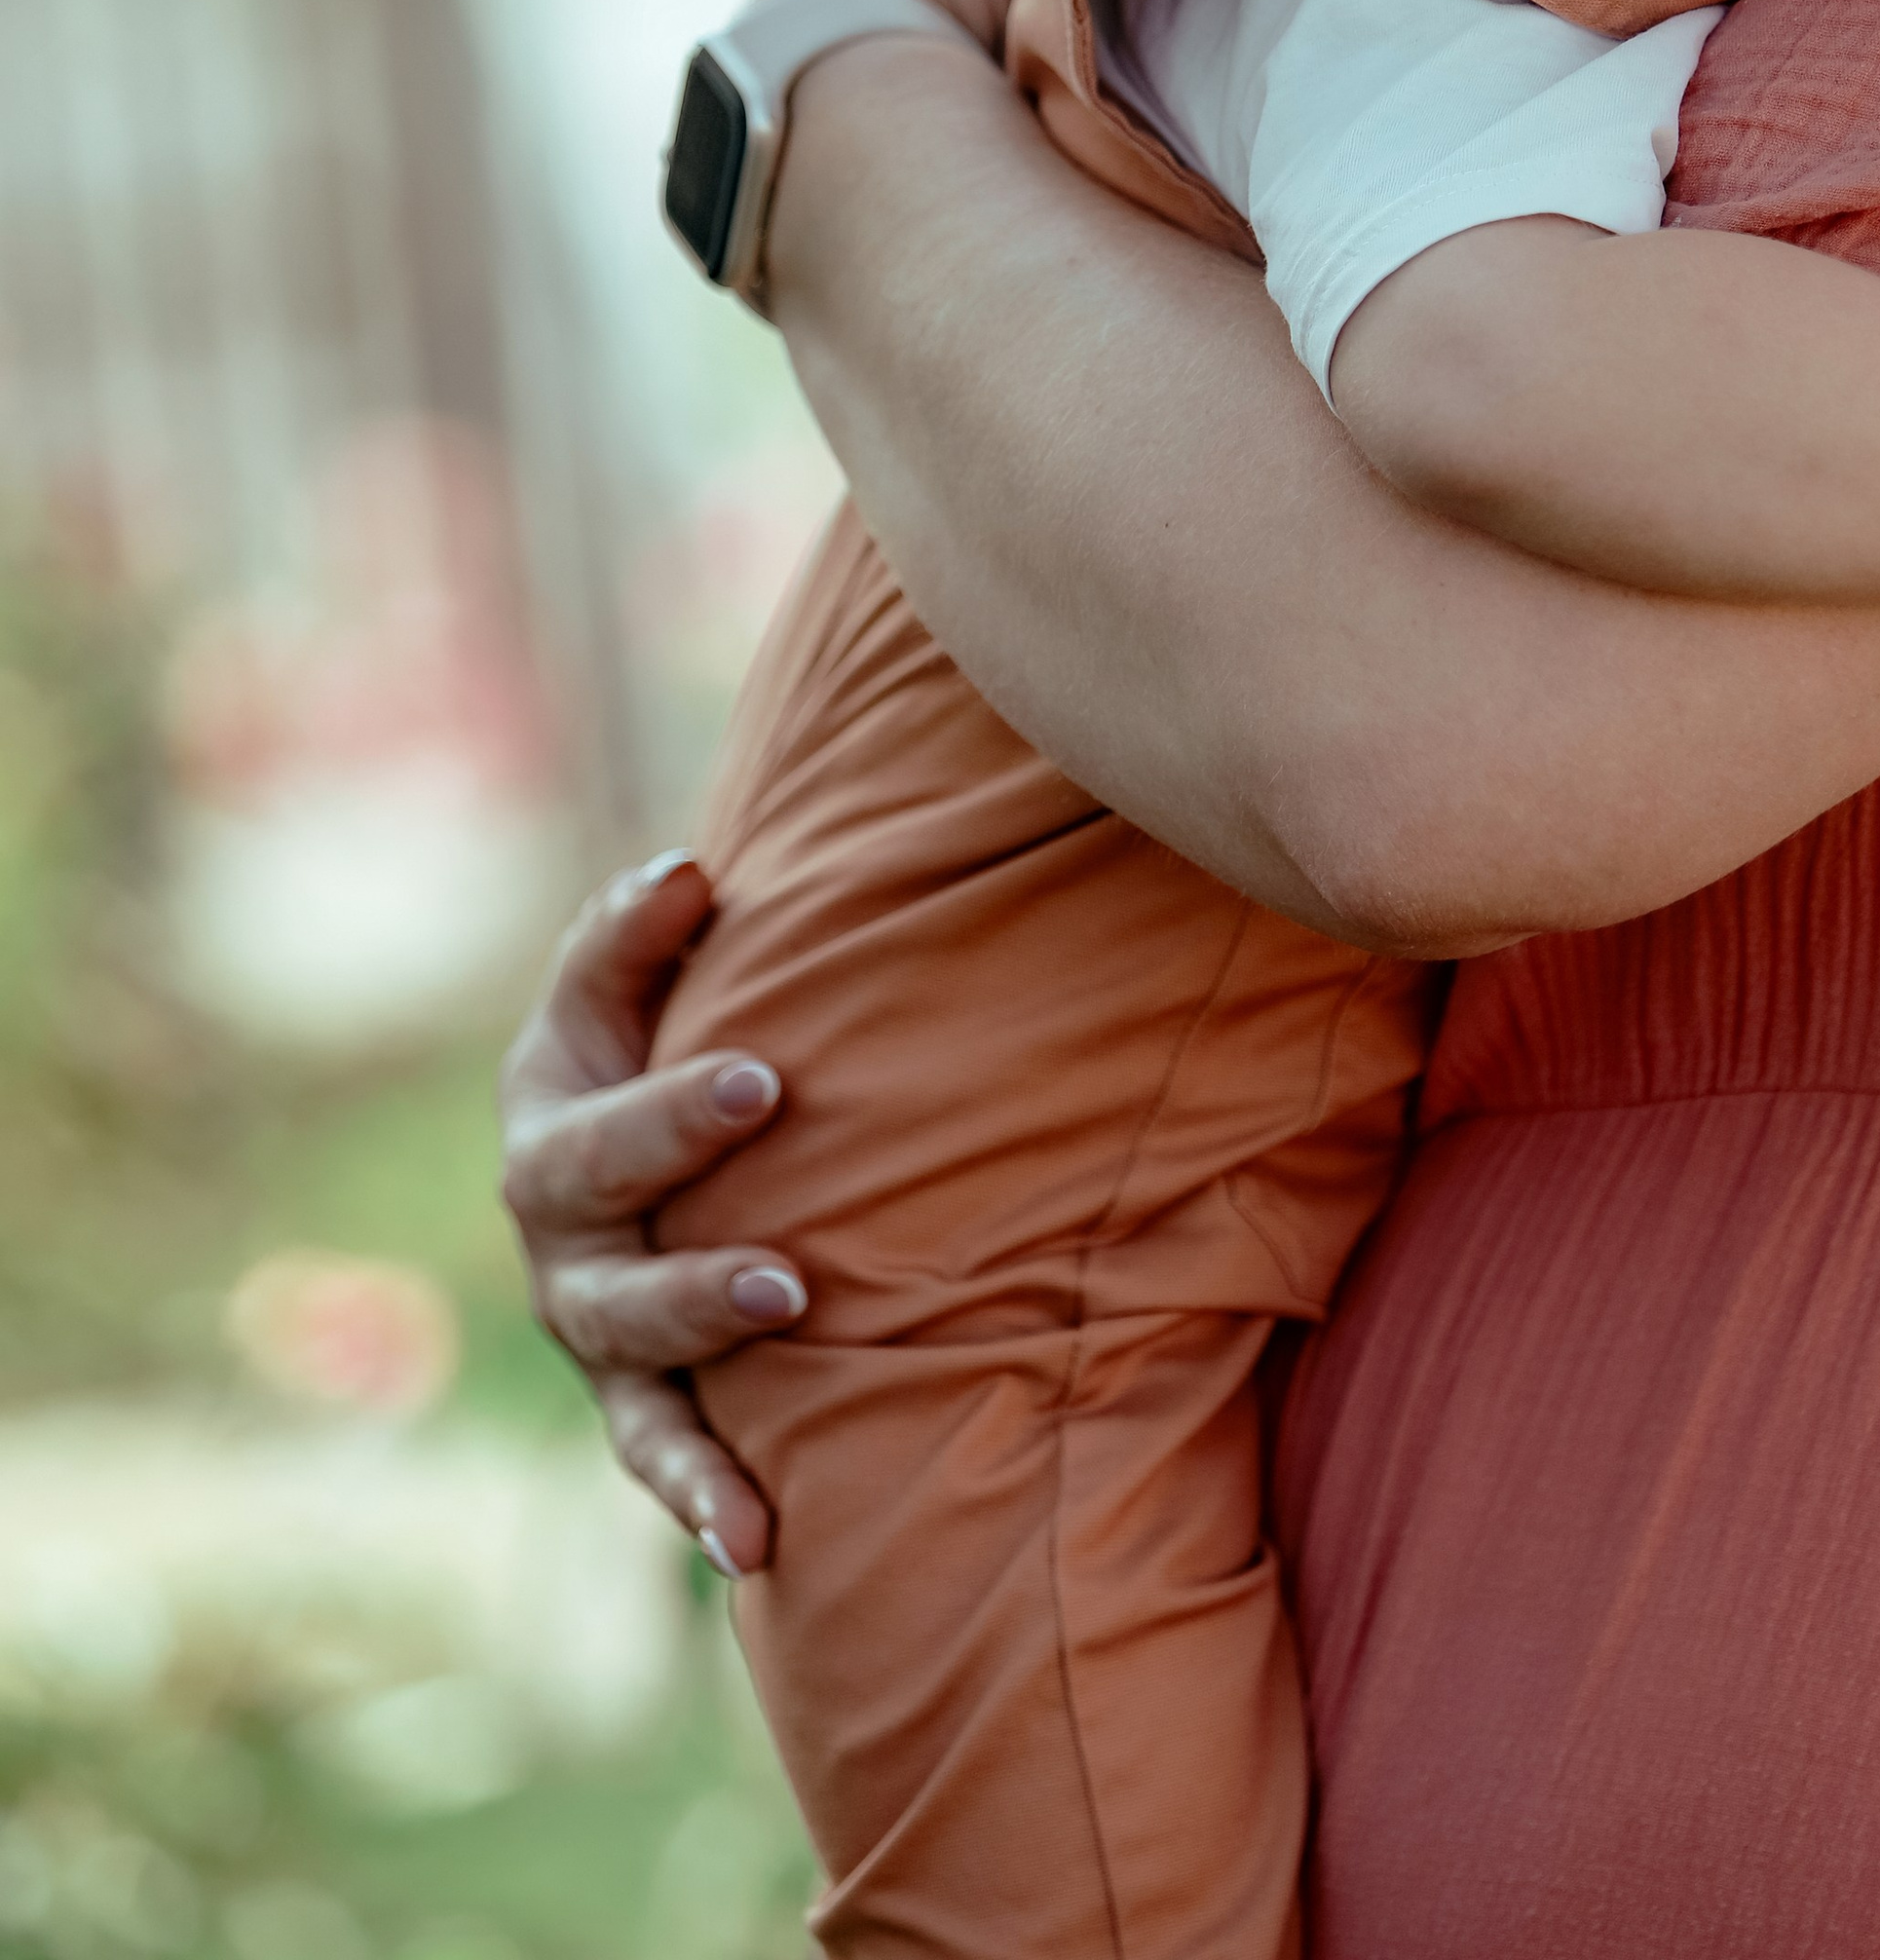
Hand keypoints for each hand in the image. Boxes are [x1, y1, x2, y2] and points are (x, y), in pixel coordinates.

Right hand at [499, 853, 805, 1576]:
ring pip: (630, 1365)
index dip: (671, 1095)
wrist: (647, 1155)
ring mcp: (597, 1331)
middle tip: (782, 1232)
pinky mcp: (641, 1404)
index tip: (768, 1069)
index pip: (597, 1101)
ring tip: (788, 1327)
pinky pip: (661, 1458)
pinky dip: (702, 1501)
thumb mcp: (627, 986)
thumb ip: (641, 930)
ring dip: (698, 1365)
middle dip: (686, 1230)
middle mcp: (559, 1238)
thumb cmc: (649, 1043)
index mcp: (553, 1119)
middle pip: (601, 1239)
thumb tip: (689, 871)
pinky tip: (756, 1548)